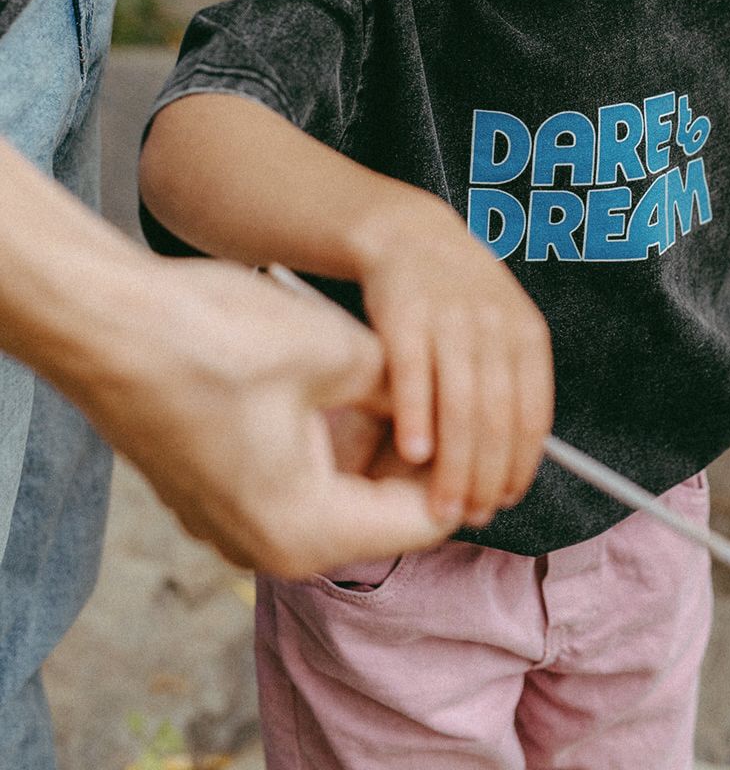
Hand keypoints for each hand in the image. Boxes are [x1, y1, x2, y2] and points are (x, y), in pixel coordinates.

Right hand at [77, 259, 447, 577]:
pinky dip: (324, 437)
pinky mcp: (216, 494)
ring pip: (338, 491)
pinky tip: (330, 378)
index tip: (481, 413)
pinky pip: (294, 478)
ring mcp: (236, 524)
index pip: (425, 519)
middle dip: (413, 449)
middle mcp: (271, 548)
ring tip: (378, 370)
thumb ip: (403, 390)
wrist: (104, 325)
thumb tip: (439, 401)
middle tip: (437, 383)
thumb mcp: (338, 353)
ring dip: (367, 438)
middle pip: (380, 511)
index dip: (461, 464)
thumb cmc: (214, 339)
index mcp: (308, 531)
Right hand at [356, 182, 554, 530]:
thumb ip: (510, 388)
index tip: (504, 502)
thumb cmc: (458, 300)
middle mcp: (494, 326)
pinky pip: (413, 374)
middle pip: (497, 419)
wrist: (410, 236)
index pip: (533, 415)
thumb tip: (512, 469)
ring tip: (442, 504)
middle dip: (485, 478)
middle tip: (470, 516)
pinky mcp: (405, 314)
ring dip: (454, 464)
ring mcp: (450, 319)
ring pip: (460, 405)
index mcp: (527, 336)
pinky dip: (416, 417)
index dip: (520, 466)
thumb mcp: (501, 330)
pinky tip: (414, 453)